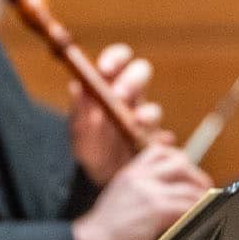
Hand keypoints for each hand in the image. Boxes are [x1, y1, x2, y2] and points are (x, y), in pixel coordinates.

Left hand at [68, 43, 169, 184]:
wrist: (102, 181)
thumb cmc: (91, 150)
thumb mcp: (79, 134)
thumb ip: (78, 113)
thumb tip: (76, 87)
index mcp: (109, 87)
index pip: (117, 60)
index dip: (114, 58)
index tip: (105, 69)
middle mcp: (130, 98)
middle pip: (141, 73)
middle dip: (132, 80)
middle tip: (121, 96)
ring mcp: (145, 119)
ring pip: (153, 107)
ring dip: (146, 114)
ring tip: (137, 124)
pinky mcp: (156, 141)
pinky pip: (163, 138)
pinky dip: (158, 141)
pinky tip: (153, 146)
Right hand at [71, 144, 210, 239]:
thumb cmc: (102, 228)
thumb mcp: (119, 197)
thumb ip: (139, 190)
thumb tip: (164, 194)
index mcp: (130, 172)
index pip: (159, 151)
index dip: (178, 158)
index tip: (186, 170)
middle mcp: (140, 177)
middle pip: (180, 163)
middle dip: (196, 175)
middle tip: (203, 188)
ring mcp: (149, 192)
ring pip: (188, 187)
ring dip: (201, 197)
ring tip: (205, 206)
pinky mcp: (156, 209)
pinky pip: (187, 205)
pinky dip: (197, 211)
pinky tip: (198, 217)